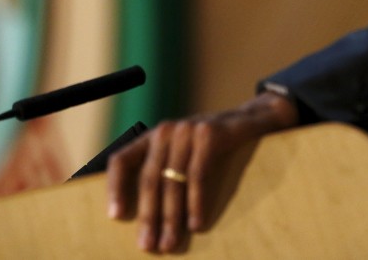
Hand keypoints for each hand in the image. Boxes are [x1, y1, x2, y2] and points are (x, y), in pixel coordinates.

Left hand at [106, 90, 298, 251]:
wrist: (252, 120)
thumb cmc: (211, 147)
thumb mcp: (182, 155)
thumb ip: (163, 174)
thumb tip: (147, 220)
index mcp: (151, 137)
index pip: (121, 160)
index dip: (115, 188)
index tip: (115, 217)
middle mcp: (165, 130)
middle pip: (149, 179)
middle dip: (148, 217)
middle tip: (148, 246)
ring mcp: (186, 130)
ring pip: (172, 181)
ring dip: (171, 218)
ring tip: (170, 244)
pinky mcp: (209, 134)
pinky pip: (197, 175)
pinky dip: (195, 203)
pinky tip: (195, 224)